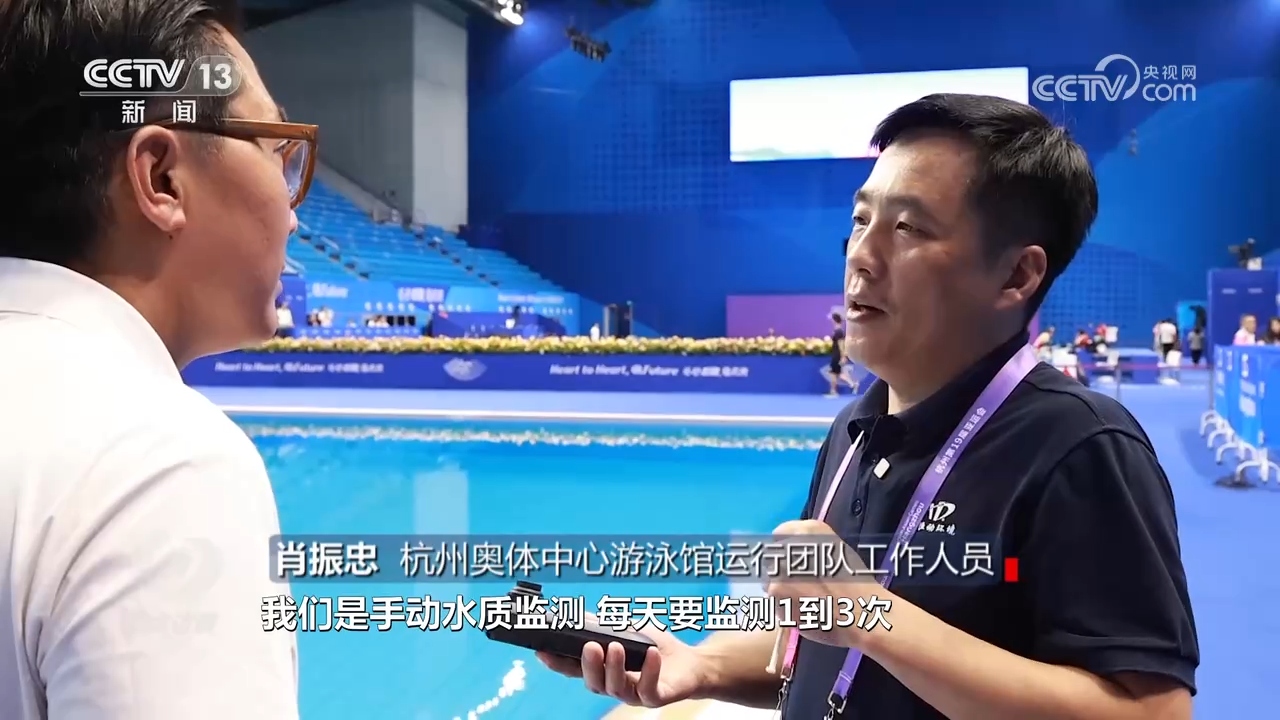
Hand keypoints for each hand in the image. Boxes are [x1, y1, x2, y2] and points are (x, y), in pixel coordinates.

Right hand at [535, 618, 707, 707]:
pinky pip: (649, 688)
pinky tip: (651, 654)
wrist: (691, 664)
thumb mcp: (631, 631)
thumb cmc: (655, 646)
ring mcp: (635, 695)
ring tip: (615, 647)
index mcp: (605, 671)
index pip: (576, 670)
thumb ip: (609, 626)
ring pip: (616, 688)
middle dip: (588, 665)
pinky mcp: (655, 699)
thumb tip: (584, 614)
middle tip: (589, 646)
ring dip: (613, 667)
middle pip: (593, 683)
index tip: (542, 651)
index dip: (558, 664)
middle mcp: (616, 685)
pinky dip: (649, 671)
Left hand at [765, 519, 878, 647]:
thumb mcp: (836, 550)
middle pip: (772, 558)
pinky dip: (784, 607)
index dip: (785, 550)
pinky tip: (803, 611)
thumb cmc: (855, 584)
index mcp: (809, 530)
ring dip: (781, 590)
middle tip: (802, 586)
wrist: (861, 612)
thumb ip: (810, 547)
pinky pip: (773, 600)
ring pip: (769, 580)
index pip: (780, 535)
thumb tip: (789, 553)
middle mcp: (791, 543)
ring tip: (805, 600)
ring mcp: (781, 565)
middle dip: (781, 571)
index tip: (793, 562)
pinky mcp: (775, 590)